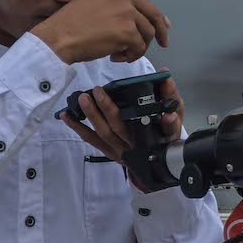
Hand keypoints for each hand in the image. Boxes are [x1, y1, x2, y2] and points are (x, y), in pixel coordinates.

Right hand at [31, 0, 170, 64]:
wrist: (58, 37)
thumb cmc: (71, 23)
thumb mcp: (95, 1)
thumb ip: (117, 4)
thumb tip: (141, 17)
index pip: (145, 1)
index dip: (157, 16)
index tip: (163, 26)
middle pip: (152, 16)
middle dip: (160, 32)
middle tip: (163, 44)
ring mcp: (127, 12)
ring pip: (147, 34)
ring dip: (138, 48)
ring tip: (121, 54)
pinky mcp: (127, 32)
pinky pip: (139, 47)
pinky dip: (131, 56)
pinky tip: (116, 57)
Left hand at [59, 68, 184, 192]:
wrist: (156, 165)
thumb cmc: (164, 136)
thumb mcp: (175, 117)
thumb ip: (172, 98)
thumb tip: (166, 77)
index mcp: (158, 136)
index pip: (165, 127)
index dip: (166, 121)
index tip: (165, 112)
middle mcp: (138, 146)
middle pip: (122, 128)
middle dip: (108, 109)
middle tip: (98, 91)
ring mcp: (122, 151)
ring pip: (105, 134)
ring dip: (92, 116)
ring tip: (83, 99)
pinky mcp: (111, 153)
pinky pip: (93, 140)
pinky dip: (79, 128)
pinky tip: (67, 116)